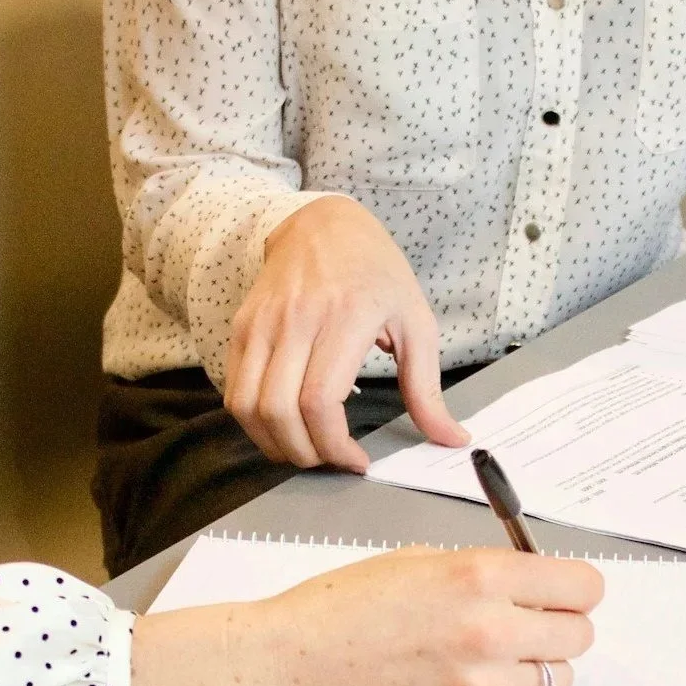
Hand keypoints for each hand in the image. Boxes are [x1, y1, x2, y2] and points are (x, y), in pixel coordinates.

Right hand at [129, 547, 603, 685]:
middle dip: (557, 627)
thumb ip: (483, 571)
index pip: (583, 587)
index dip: (573, 588)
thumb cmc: (342, 607)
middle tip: (524, 625)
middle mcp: (491, 631)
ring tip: (485, 659)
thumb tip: (534, 583)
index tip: (562, 593)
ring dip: (532, 668)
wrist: (290, 667)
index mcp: (480, 576)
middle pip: (579, 636)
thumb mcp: (418, 561)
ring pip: (554, 680)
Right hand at [225, 196, 469, 470]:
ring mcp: (262, 323)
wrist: (322, 224)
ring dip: (273, 443)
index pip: (320, 400)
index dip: (334, 446)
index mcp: (345, 317)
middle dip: (305, 453)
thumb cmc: (375, 272)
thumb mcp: (416, 322)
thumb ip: (427, 388)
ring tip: (305, 449)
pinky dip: (254, 422)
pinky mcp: (242, 327)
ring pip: (248, 406)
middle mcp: (296, 319)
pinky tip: (283, 426)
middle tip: (330, 460)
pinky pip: (234, 390)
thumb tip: (451, 438)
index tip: (356, 461)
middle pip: (279, 411)